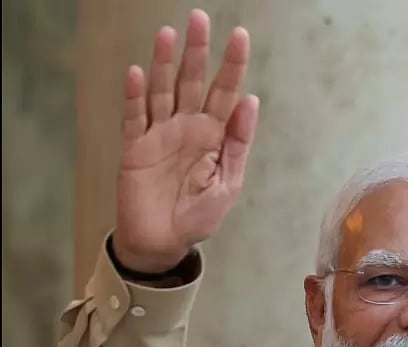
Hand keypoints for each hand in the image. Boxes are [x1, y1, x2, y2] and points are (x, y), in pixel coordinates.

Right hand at [113, 9, 258, 272]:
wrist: (164, 242)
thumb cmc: (199, 215)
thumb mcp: (228, 184)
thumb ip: (238, 144)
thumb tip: (251, 102)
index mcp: (215, 134)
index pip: (226, 92)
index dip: (233, 65)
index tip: (240, 36)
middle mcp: (187, 126)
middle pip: (192, 81)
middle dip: (197, 51)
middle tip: (199, 18)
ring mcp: (159, 134)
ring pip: (162, 91)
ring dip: (164, 63)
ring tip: (168, 35)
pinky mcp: (135, 147)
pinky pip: (135, 117)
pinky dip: (136, 96)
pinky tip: (139, 73)